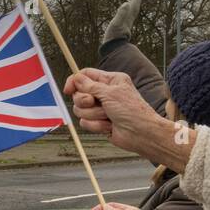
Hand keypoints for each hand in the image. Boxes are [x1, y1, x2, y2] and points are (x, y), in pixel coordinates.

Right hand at [63, 68, 178, 159]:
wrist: (141, 134)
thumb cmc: (132, 111)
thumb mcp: (110, 93)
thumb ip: (90, 85)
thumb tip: (76, 78)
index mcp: (110, 81)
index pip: (85, 75)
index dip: (74, 81)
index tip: (68, 90)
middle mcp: (104, 93)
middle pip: (79, 93)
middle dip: (84, 101)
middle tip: (94, 102)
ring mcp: (101, 108)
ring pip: (80, 110)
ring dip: (93, 114)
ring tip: (107, 117)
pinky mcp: (99, 122)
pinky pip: (85, 123)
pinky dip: (96, 125)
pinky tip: (108, 126)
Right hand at [101, 0, 142, 44]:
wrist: (112, 48)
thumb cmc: (113, 36)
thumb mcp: (116, 23)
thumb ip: (121, 14)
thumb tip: (126, 3)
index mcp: (127, 20)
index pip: (132, 8)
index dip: (135, 1)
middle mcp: (127, 22)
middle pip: (133, 11)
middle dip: (134, 3)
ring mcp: (124, 27)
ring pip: (130, 15)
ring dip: (130, 8)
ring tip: (129, 3)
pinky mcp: (121, 31)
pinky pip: (125, 20)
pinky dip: (125, 15)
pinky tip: (123, 15)